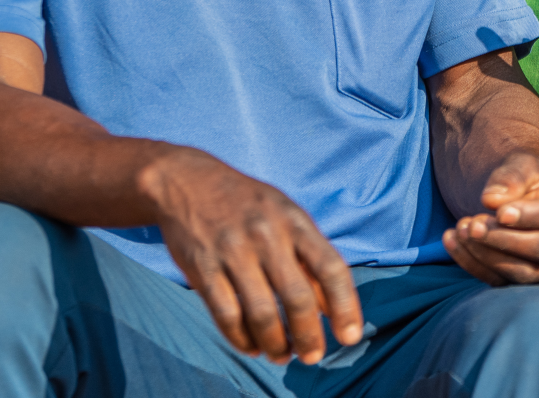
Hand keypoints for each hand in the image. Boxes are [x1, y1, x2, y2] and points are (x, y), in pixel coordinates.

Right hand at [142, 147, 362, 364]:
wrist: (187, 181)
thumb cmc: (248, 204)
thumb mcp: (287, 216)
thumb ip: (310, 258)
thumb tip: (333, 308)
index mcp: (294, 221)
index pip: (330, 267)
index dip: (345, 306)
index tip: (350, 336)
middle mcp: (267, 235)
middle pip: (297, 297)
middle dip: (308, 335)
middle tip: (312, 356)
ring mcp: (233, 251)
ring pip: (261, 313)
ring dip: (276, 344)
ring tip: (282, 355)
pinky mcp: (202, 267)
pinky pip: (226, 315)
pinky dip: (242, 339)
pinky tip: (253, 347)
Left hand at [441, 151, 538, 285]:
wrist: (524, 193)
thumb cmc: (527, 176)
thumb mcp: (522, 163)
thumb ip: (511, 176)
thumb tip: (492, 200)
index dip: (530, 216)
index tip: (498, 212)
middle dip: (504, 239)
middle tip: (472, 224)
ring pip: (525, 273)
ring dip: (487, 255)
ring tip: (460, 230)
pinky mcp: (533, 281)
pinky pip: (504, 283)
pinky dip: (475, 266)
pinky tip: (452, 242)